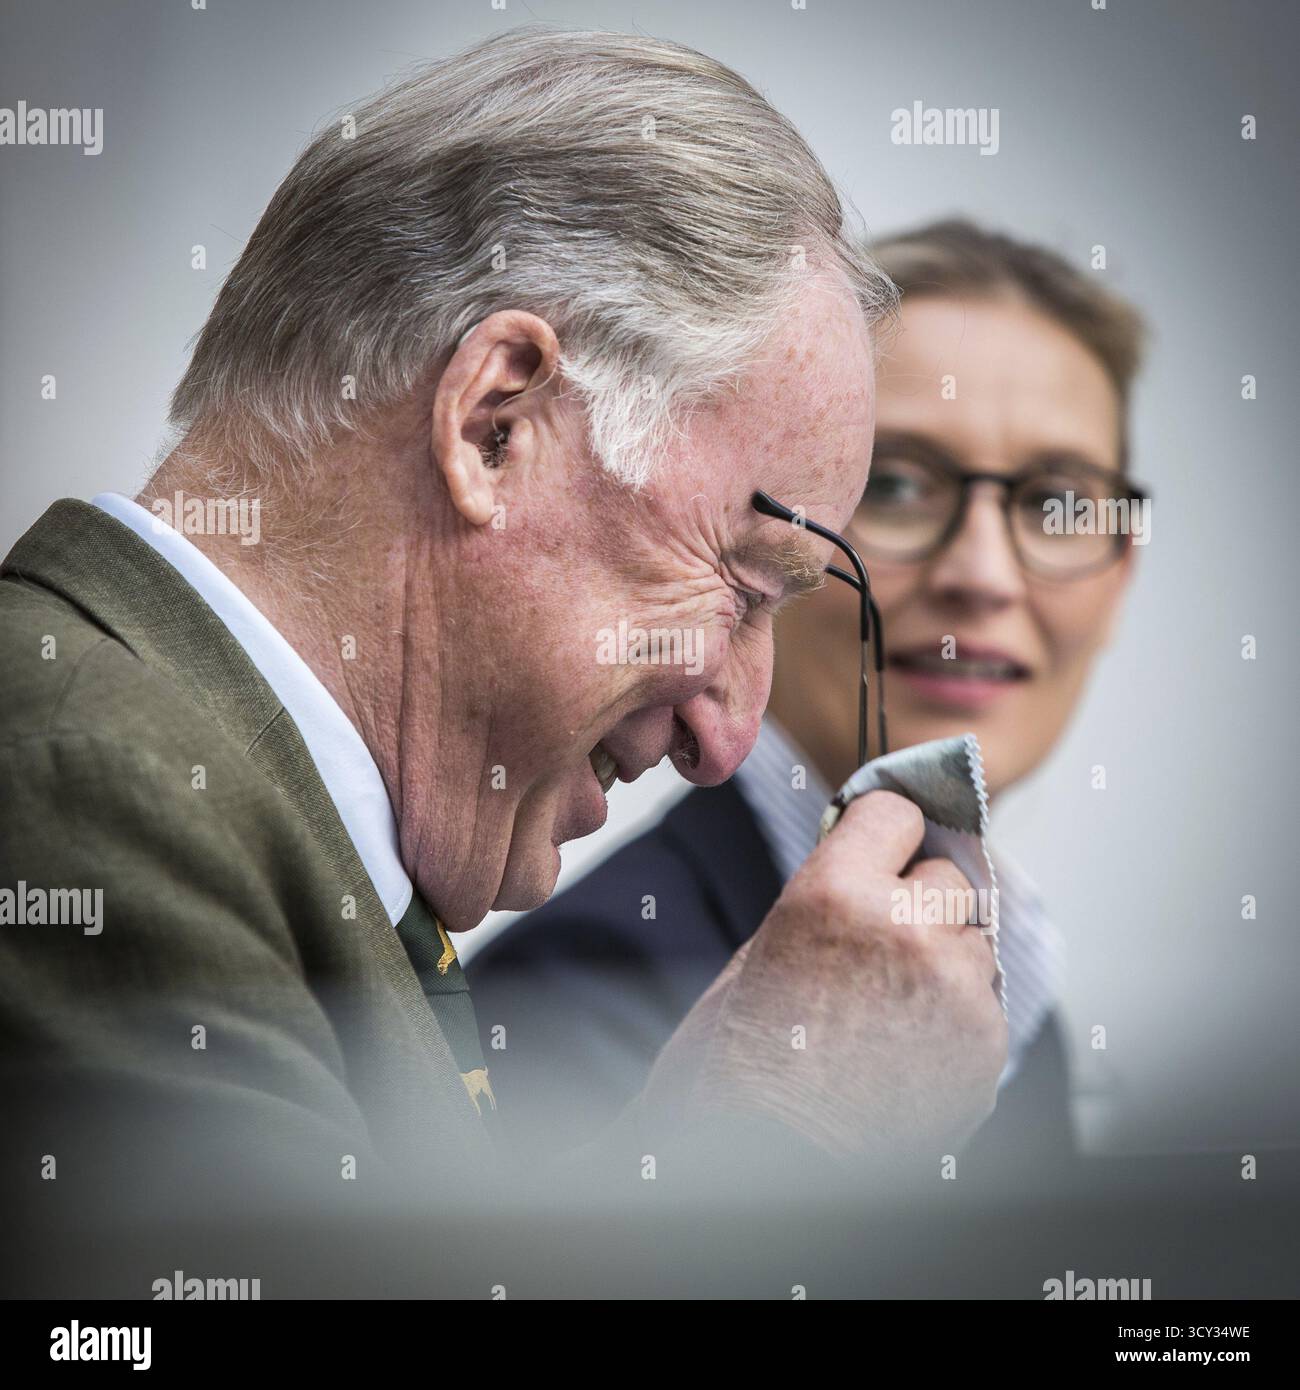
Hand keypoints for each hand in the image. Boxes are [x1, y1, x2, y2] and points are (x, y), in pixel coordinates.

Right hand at [643, 790, 1006, 1160]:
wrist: (765, 1164)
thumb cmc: (744, 1061)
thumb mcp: (765, 948)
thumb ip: (833, 897)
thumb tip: (883, 870)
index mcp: (834, 891)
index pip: (896, 811)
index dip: (885, 836)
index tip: (881, 851)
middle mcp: (906, 926)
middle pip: (948, 875)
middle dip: (921, 900)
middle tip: (881, 946)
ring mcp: (954, 988)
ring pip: (973, 939)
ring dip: (944, 959)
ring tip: (890, 1009)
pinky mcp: (985, 1045)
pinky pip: (984, 1003)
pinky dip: (956, 1019)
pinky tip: (907, 1050)